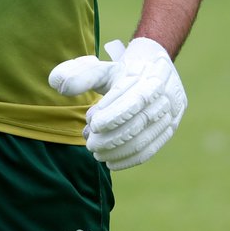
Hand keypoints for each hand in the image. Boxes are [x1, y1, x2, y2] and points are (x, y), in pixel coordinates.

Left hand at [49, 38, 186, 169]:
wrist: (155, 69)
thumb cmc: (122, 72)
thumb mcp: (101, 68)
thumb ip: (79, 75)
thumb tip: (58, 85)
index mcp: (149, 74)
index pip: (134, 97)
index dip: (114, 113)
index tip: (92, 124)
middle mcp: (164, 93)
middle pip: (140, 120)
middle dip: (113, 136)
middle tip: (90, 144)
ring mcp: (171, 111)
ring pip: (146, 137)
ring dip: (119, 150)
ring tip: (96, 153)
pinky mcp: (170, 127)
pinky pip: (152, 147)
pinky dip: (131, 158)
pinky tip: (111, 163)